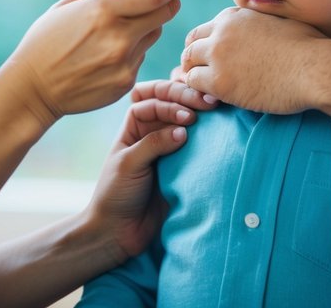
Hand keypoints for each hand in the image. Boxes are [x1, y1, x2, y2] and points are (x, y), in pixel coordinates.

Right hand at [0, 0, 180, 124]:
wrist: (32, 89)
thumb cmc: (47, 40)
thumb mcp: (70, 3)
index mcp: (103, 10)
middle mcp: (119, 37)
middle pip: (167, 11)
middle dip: (164, 2)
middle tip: (152, 0)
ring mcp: (125, 63)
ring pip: (155, 33)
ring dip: (145, 27)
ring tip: (115, 30)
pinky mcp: (126, 83)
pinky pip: (142, 57)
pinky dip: (132, 51)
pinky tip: (106, 54)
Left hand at [85, 80, 218, 260]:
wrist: (118, 231)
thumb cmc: (115, 194)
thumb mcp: (128, 164)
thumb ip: (153, 145)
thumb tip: (184, 130)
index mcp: (134, 126)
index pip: (152, 100)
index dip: (170, 103)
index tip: (187, 117)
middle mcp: (151, 131)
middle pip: (170, 102)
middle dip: (187, 97)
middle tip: (209, 104)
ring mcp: (168, 148)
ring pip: (185, 120)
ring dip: (198, 111)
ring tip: (214, 111)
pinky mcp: (182, 166)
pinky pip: (196, 145)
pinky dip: (205, 136)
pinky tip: (215, 133)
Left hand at [180, 6, 330, 119]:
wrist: (314, 68)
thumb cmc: (308, 47)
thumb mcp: (280, 22)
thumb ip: (260, 23)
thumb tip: (263, 28)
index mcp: (235, 16)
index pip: (206, 28)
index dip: (206, 44)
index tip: (211, 57)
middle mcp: (222, 31)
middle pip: (192, 42)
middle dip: (193, 57)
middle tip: (199, 73)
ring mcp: (218, 55)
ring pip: (188, 62)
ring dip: (194, 74)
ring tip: (205, 88)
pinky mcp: (219, 81)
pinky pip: (193, 83)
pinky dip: (198, 90)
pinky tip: (212, 97)